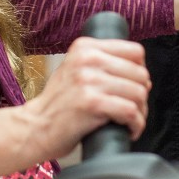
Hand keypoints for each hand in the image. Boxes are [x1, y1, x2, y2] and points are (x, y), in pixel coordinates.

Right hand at [23, 35, 150, 160]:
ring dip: (141, 113)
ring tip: (131, 122)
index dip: (140, 71)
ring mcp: (89, 80)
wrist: (36, 127)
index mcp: (85, 47)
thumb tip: (142, 75)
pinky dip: (136, 125)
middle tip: (133, 109)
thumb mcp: (75, 70)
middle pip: (140, 74)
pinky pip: (131, 112)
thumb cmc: (58, 104)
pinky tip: (129, 131)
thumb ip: (101, 63)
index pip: (135, 51)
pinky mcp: (92, 103)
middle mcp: (87, 58)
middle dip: (142, 95)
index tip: (133, 86)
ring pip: (138, 93)